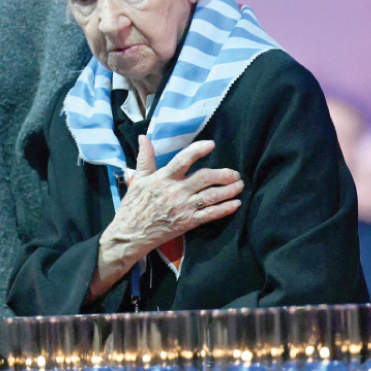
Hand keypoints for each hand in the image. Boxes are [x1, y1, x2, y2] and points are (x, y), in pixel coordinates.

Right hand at [88, 136, 242, 299]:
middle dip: (223, 174)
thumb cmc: (133, 206)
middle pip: (204, 178)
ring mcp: (183, 208)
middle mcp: (175, 191)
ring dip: (229, 190)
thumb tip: (143, 137)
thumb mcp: (138, 179)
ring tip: (239, 185)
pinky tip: (236, 204)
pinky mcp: (187, 223)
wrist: (130, 234)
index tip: (211, 145)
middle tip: (234, 173)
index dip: (198, 151)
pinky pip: (210, 215)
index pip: (183, 160)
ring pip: (211, 196)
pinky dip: (225, 209)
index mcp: (163, 178)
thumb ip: (145, 158)